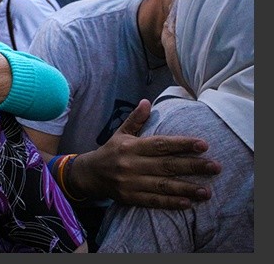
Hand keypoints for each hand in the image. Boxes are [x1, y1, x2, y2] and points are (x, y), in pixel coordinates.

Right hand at [73, 99, 220, 208]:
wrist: (89, 174)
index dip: (182, 144)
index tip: (203, 145)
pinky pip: (153, 201)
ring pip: (162, 185)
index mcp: (131, 147)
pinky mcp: (130, 198)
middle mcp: (131, 164)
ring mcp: (131, 183)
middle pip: (166, 165)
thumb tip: (147, 102)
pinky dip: (170, 203)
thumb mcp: (120, 133)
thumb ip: (135, 120)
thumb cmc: (111, 152)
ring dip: (186, 188)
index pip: (160, 144)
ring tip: (207, 191)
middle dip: (192, 166)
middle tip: (215, 167)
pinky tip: (187, 203)